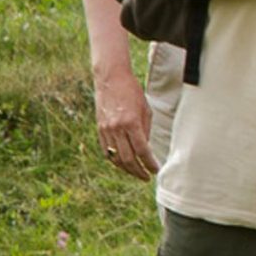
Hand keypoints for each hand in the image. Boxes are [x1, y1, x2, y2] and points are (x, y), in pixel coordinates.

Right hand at [93, 63, 157, 180]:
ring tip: (136, 173)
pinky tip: (122, 164)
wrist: (111, 79)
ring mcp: (106, 129)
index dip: (150, 163)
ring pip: (115, 157)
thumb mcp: (146, 110)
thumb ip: (145, 130)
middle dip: (138, 171)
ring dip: (126, 168)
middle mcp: (117, 128)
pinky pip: (106, 150)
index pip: (142, 150)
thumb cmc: (132, 92)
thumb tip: (146, 149)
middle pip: (128, 158)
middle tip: (146, 177)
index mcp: (131, 123)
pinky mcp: (99, 129)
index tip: (156, 170)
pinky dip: (114, 160)